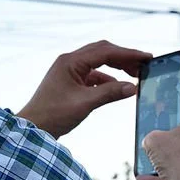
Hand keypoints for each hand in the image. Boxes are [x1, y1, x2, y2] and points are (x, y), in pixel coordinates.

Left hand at [18, 40, 150, 137]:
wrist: (33, 127)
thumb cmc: (53, 114)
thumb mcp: (85, 103)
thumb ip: (110, 93)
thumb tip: (132, 88)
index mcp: (71, 61)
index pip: (105, 52)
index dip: (128, 54)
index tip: (146, 57)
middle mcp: (70, 62)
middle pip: (103, 52)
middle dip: (124, 58)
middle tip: (143, 66)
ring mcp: (69, 71)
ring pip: (99, 63)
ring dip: (117, 68)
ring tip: (134, 75)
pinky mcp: (70, 82)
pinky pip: (93, 75)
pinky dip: (107, 79)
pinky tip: (117, 87)